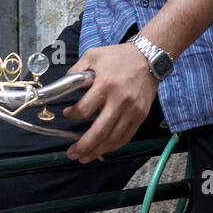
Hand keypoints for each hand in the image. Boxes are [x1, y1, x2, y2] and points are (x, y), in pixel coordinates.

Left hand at [61, 43, 157, 162]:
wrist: (148, 58)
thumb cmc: (119, 56)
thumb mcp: (93, 55)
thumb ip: (77, 71)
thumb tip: (64, 86)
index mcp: (105, 85)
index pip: (84, 110)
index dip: (72, 115)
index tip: (68, 114)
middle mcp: (119, 100)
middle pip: (99, 131)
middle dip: (83, 146)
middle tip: (72, 153)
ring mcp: (132, 110)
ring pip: (113, 138)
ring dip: (97, 150)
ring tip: (85, 157)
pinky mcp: (140, 115)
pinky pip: (126, 137)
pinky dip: (113, 146)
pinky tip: (103, 149)